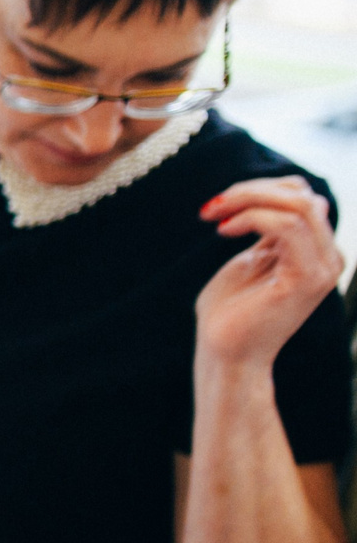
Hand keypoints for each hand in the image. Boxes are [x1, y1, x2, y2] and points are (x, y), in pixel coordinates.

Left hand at [197, 178, 342, 373]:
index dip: (259, 188)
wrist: (225, 354)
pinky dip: (251, 218)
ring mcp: (322, 269)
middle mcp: (328, 258)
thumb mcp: (252, 259)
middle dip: (251, 190)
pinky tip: (223, 232)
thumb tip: (280, 196)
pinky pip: (287, 226)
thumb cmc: (231, 312)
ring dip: (248, 200)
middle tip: (213, 207)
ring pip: (298, 205)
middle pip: (302, 195)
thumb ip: (270, 230)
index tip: (218, 206)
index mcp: (316, 251)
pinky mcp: (305, 279)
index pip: (302, 196)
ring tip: (215, 217)